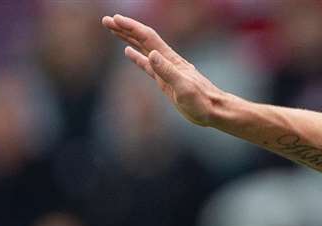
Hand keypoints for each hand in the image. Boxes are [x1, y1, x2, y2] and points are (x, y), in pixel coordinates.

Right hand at [102, 13, 225, 126]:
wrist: (215, 110)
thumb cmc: (202, 102)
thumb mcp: (184, 88)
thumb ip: (167, 71)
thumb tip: (151, 54)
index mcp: (170, 60)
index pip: (147, 38)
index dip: (131, 27)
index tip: (115, 19)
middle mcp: (167, 61)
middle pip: (143, 39)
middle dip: (124, 28)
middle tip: (106, 20)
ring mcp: (166, 70)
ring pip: (143, 49)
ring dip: (128, 38)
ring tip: (113, 30)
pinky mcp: (166, 81)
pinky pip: (147, 65)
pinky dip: (137, 57)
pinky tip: (128, 52)